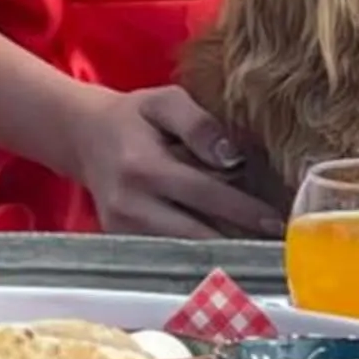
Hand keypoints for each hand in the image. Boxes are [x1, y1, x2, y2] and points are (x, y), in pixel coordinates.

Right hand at [66, 86, 285, 239]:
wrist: (84, 137)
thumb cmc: (133, 117)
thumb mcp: (164, 101)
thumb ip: (199, 123)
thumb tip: (232, 157)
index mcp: (144, 166)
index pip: (204, 194)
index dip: (243, 210)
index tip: (275, 222)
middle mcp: (130, 205)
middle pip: (196, 235)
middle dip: (238, 243)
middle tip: (274, 248)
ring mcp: (122, 230)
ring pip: (183, 252)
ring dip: (220, 255)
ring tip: (255, 253)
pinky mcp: (121, 243)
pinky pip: (167, 256)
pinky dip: (197, 256)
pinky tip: (223, 251)